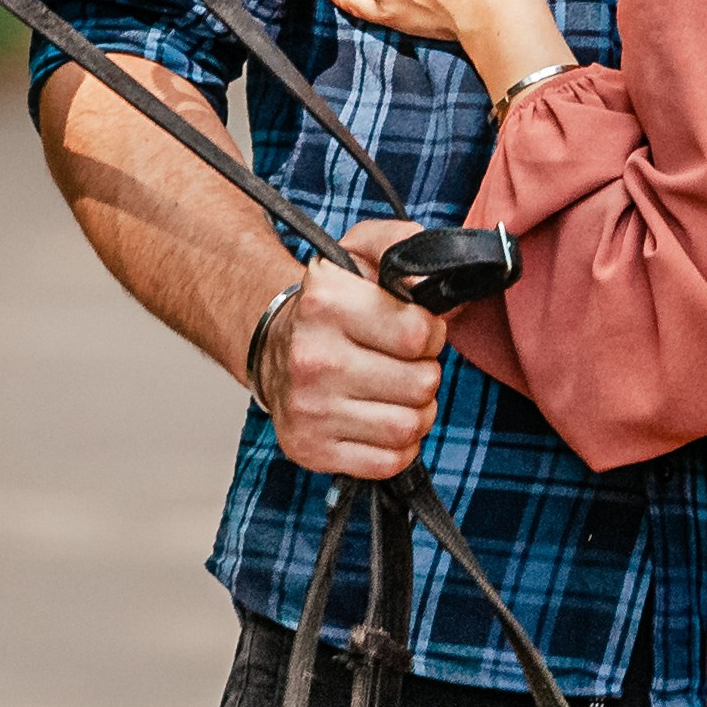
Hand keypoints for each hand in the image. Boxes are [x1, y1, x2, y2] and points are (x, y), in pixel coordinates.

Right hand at [253, 222, 446, 478]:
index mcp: (325, 302)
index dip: (430, 333)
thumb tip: (433, 272)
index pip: (417, 334)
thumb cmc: (327, 303)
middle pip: (420, 384)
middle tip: (406, 362)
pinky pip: (387, 462)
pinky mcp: (310, 448)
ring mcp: (308, 409)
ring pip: (407, 427)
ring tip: (398, 391)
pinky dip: (398, 445)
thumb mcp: (359, 252)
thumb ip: (401, 245)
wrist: (273, 345)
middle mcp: (311, 357)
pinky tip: (381, 417)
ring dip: (417, 411)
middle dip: (425, 372)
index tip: (416, 330)